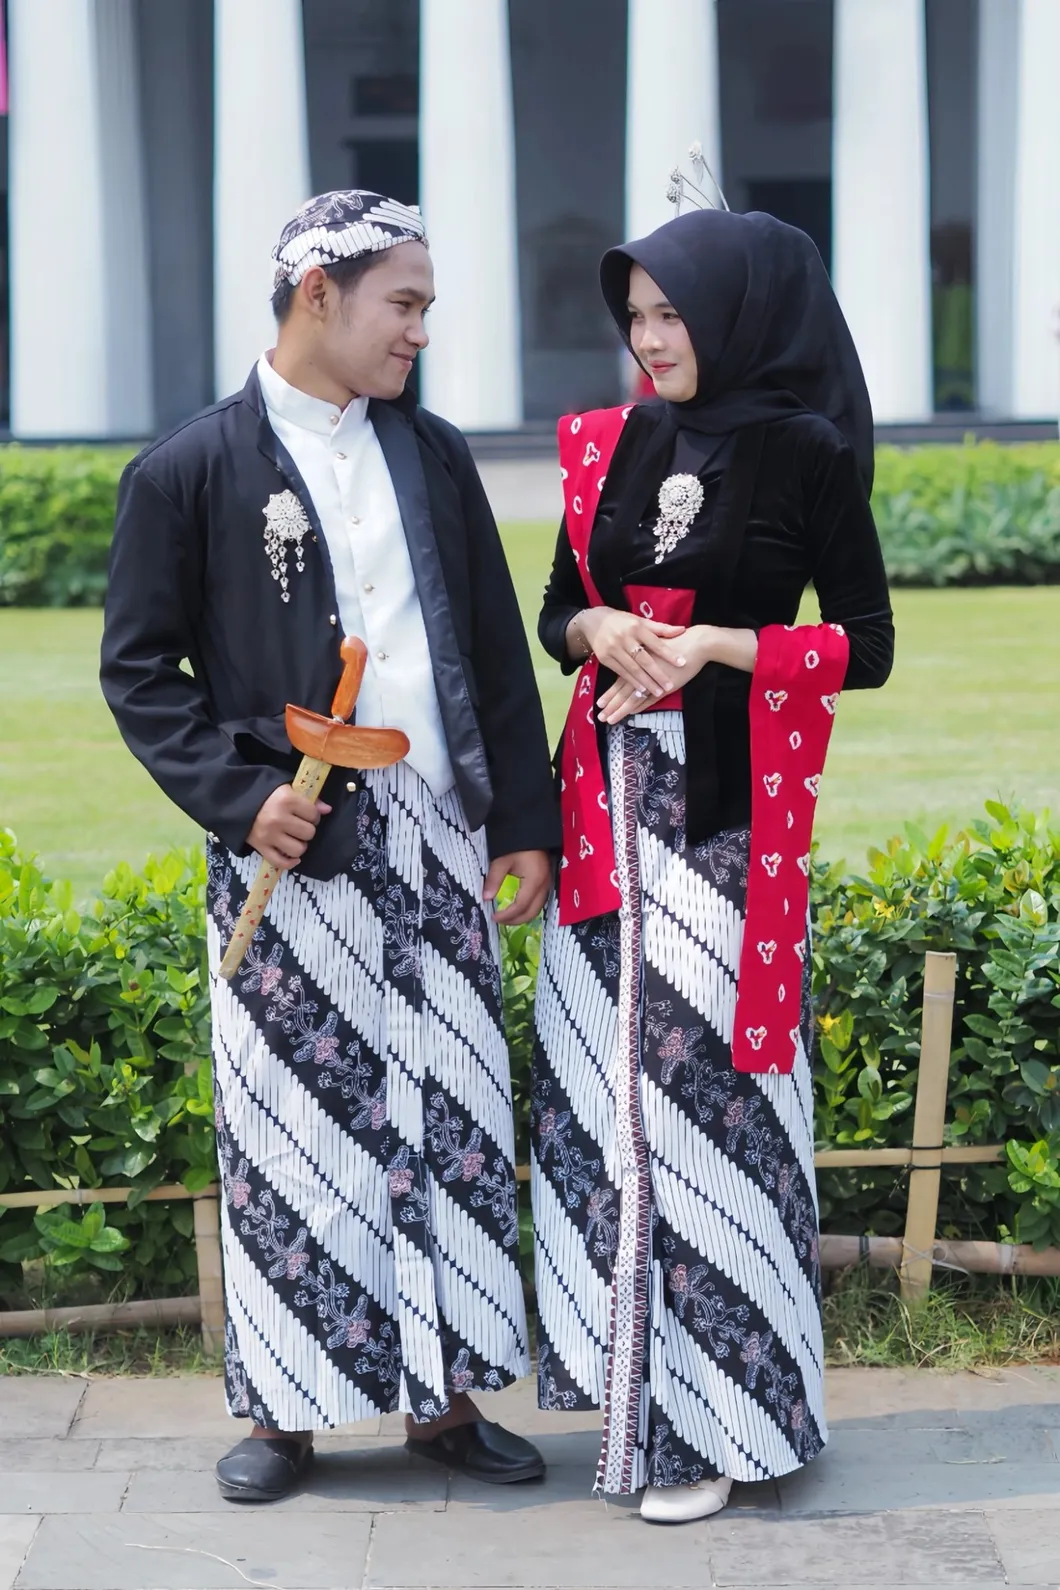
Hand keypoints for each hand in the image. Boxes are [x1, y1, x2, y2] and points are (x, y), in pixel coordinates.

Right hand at [247, 785, 331, 869]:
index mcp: (286, 800)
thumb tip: (327, 810)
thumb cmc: (264, 793)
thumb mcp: (286, 788)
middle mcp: (278, 819)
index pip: (313, 814)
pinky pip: (281, 862)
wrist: (235, 801)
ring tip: (294, 838)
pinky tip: (293, 857)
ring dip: (300, 846)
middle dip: (307, 830)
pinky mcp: (261, 848)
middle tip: (299, 825)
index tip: (305, 813)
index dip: (312, 814)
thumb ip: (309, 799)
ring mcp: (269, 835)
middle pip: (308, 833)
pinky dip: (290, 863)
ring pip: (298, 850)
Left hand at [483, 849, 552, 924]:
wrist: (531, 829)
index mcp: (534, 881)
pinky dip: (528, 908)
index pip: (520, 906)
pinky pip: (539, 901)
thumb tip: (485, 898)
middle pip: (532, 912)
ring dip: (523, 916)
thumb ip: (493, 880)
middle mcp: (544, 885)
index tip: (493, 916)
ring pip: (537, 908)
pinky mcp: (546, 881)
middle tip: (499, 920)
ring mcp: (547, 884)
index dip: (507, 915)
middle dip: (515, 920)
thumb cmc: (516, 844)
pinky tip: (517, 907)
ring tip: (507, 916)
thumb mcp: (501, 861)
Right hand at [572, 607, 687, 698]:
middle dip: (657, 674)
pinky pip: (621, 673)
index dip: (669, 653)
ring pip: (632, 668)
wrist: (593, 622)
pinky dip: (631, 682)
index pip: (656, 642)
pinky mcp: (604, 658)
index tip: (682, 663)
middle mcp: (624, 637)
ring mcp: (613, 648)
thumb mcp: (640, 621)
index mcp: (636, 627)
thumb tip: (682, 630)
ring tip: (658, 692)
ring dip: (646, 682)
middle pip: (644, 659)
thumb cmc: (622, 622)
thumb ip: (661, 628)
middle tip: (669, 686)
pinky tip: (641, 690)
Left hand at [596, 625, 758, 723]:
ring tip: (609, 720)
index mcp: (637, 661)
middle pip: (622, 690)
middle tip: (599, 716)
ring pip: (631, 697)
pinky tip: (629, 713)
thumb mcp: (655, 649)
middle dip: (611, 704)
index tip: (599, 704)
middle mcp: (641, 671)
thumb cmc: (676, 644)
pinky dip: (638, 706)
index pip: (620, 681)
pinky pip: (647, 697)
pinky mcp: (663, 685)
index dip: (610, 694)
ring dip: (620, 709)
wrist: (695, 643)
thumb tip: (636, 672)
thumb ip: (645, 661)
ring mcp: (651, 679)